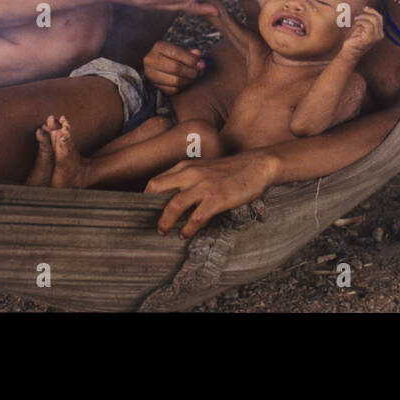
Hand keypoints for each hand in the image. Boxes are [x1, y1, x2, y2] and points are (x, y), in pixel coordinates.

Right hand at [142, 40, 205, 94]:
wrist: (149, 60)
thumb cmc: (166, 54)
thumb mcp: (176, 48)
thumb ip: (188, 52)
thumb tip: (198, 55)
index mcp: (158, 47)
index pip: (176, 53)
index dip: (191, 59)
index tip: (200, 63)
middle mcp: (151, 60)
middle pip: (176, 68)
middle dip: (191, 71)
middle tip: (198, 72)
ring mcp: (150, 73)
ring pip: (175, 81)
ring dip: (188, 80)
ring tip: (192, 77)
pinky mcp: (153, 85)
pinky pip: (171, 90)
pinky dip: (181, 87)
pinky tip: (184, 82)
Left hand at [146, 150, 278, 237]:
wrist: (256, 165)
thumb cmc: (230, 169)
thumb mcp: (204, 167)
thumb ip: (188, 177)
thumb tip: (172, 196)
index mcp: (186, 166)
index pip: (156, 180)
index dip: (146, 197)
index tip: (143, 210)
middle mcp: (190, 174)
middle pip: (157, 189)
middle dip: (149, 208)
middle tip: (150, 222)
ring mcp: (203, 186)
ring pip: (173, 205)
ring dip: (165, 222)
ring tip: (163, 232)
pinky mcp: (216, 199)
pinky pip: (195, 217)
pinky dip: (187, 228)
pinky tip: (184, 234)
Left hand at [340, 6, 384, 57]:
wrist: (350, 51)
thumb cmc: (355, 39)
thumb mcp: (362, 28)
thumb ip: (366, 21)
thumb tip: (366, 9)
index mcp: (379, 32)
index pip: (380, 18)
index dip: (373, 11)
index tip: (365, 8)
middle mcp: (380, 35)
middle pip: (378, 18)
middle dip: (370, 12)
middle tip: (361, 10)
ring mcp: (376, 37)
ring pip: (374, 20)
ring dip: (364, 17)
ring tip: (356, 19)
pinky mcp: (370, 38)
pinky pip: (368, 25)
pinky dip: (362, 22)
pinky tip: (356, 23)